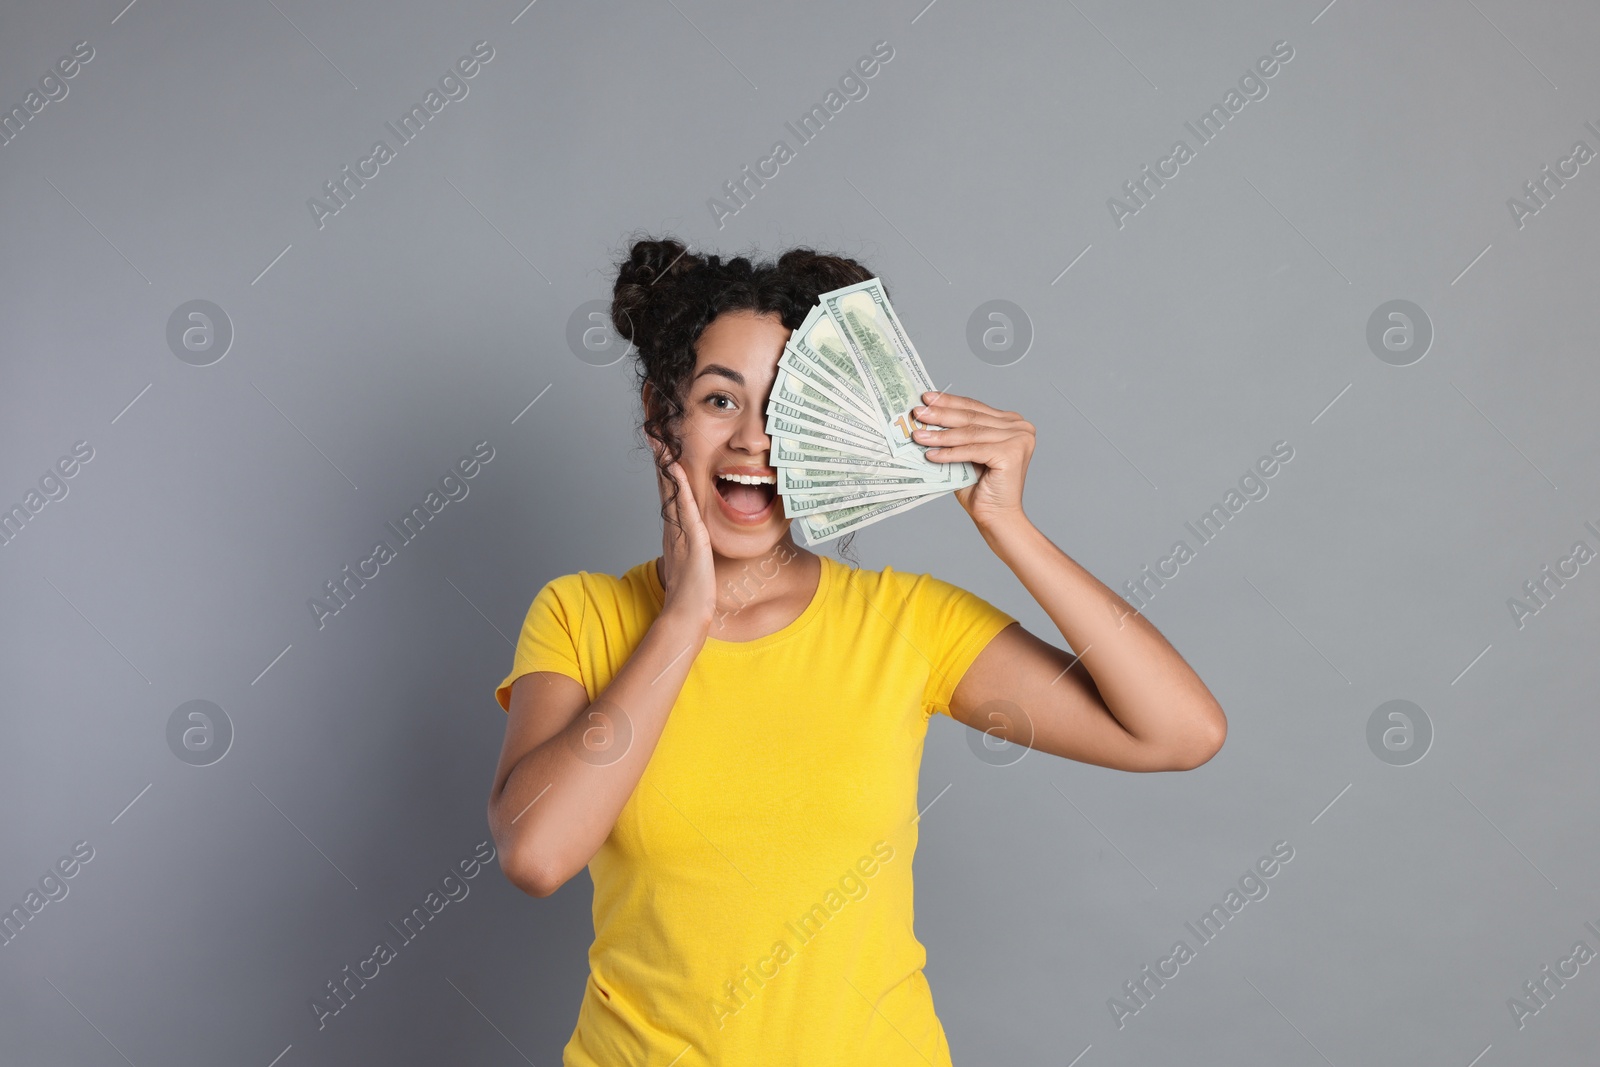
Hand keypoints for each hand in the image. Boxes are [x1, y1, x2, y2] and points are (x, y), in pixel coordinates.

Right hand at [649, 437, 716, 627]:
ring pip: (670, 491)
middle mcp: (673, 526)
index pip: (668, 491)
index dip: (663, 468)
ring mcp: (680, 530)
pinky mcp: (691, 538)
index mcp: (675, 528)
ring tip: (660, 440)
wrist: (687, 611)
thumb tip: (695, 539)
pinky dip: (680, 486)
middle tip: (652, 431)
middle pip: (664, 485)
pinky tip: (676, 469)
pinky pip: (684, 507)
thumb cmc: (692, 590)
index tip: (660, 445)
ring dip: (665, 464)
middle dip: (659, 458)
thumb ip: (691, 545)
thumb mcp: (692, 560)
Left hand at [911, 390, 1034, 527]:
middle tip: (918, 412)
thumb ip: (955, 435)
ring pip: (970, 433)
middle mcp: (1020, 427)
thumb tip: (926, 417)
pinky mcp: (1012, 453)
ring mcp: (1019, 438)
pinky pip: (973, 450)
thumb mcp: (965, 454)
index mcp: (1012, 423)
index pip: (975, 408)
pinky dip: (950, 453)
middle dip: (941, 414)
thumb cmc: (980, 488)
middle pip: (972, 418)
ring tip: (918, 435)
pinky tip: (930, 454)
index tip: (926, 398)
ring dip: (940, 435)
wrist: (996, 517)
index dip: (949, 402)